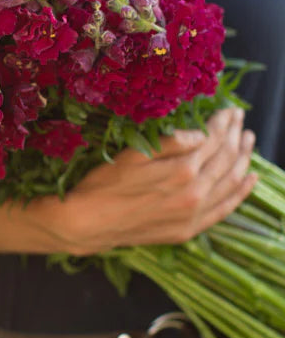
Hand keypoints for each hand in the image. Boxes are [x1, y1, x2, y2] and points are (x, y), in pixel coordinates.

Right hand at [52, 107, 256, 254]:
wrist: (88, 223)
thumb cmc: (103, 183)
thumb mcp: (131, 154)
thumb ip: (170, 142)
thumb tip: (201, 133)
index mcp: (181, 170)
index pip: (213, 140)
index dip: (223, 122)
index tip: (229, 108)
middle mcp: (194, 194)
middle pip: (226, 158)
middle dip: (235, 135)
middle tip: (240, 118)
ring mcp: (194, 214)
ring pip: (231, 182)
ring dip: (244, 158)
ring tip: (249, 140)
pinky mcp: (189, 229)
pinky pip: (225, 209)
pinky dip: (241, 192)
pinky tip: (250, 179)